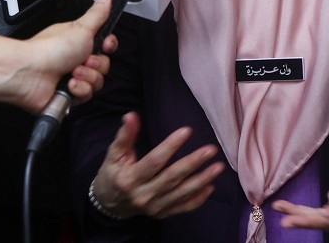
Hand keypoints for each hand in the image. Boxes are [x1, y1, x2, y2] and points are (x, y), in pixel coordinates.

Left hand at [14, 0, 116, 111]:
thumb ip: (98, 14)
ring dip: (87, 77)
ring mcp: (72, 77)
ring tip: (72, 72)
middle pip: (103, 65)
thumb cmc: (49, 49)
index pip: (104, 45)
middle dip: (96, 64)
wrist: (29, 74)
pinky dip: (79, 90)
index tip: (105, 44)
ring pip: (97, 82)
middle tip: (84, 59)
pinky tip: (68, 84)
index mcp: (78, 41)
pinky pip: (86, 95)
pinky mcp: (68, 95)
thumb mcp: (81, 28)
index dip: (108, 46)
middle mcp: (75, 59)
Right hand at [92, 115, 226, 218]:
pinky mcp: (162, 213)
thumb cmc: (113, 174)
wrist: (109, 204)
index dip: (170, 146)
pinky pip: (183, 207)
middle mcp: (143, 195)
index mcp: (129, 178)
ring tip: (219, 167)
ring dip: (202, 180)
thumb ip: (125, 136)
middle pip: (171, 178)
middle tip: (211, 149)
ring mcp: (154, 207)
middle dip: (193, 163)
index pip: (154, 161)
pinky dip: (198, 199)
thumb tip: (130, 115)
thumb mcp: (114, 154)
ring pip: (181, 193)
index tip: (187, 131)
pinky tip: (211, 186)